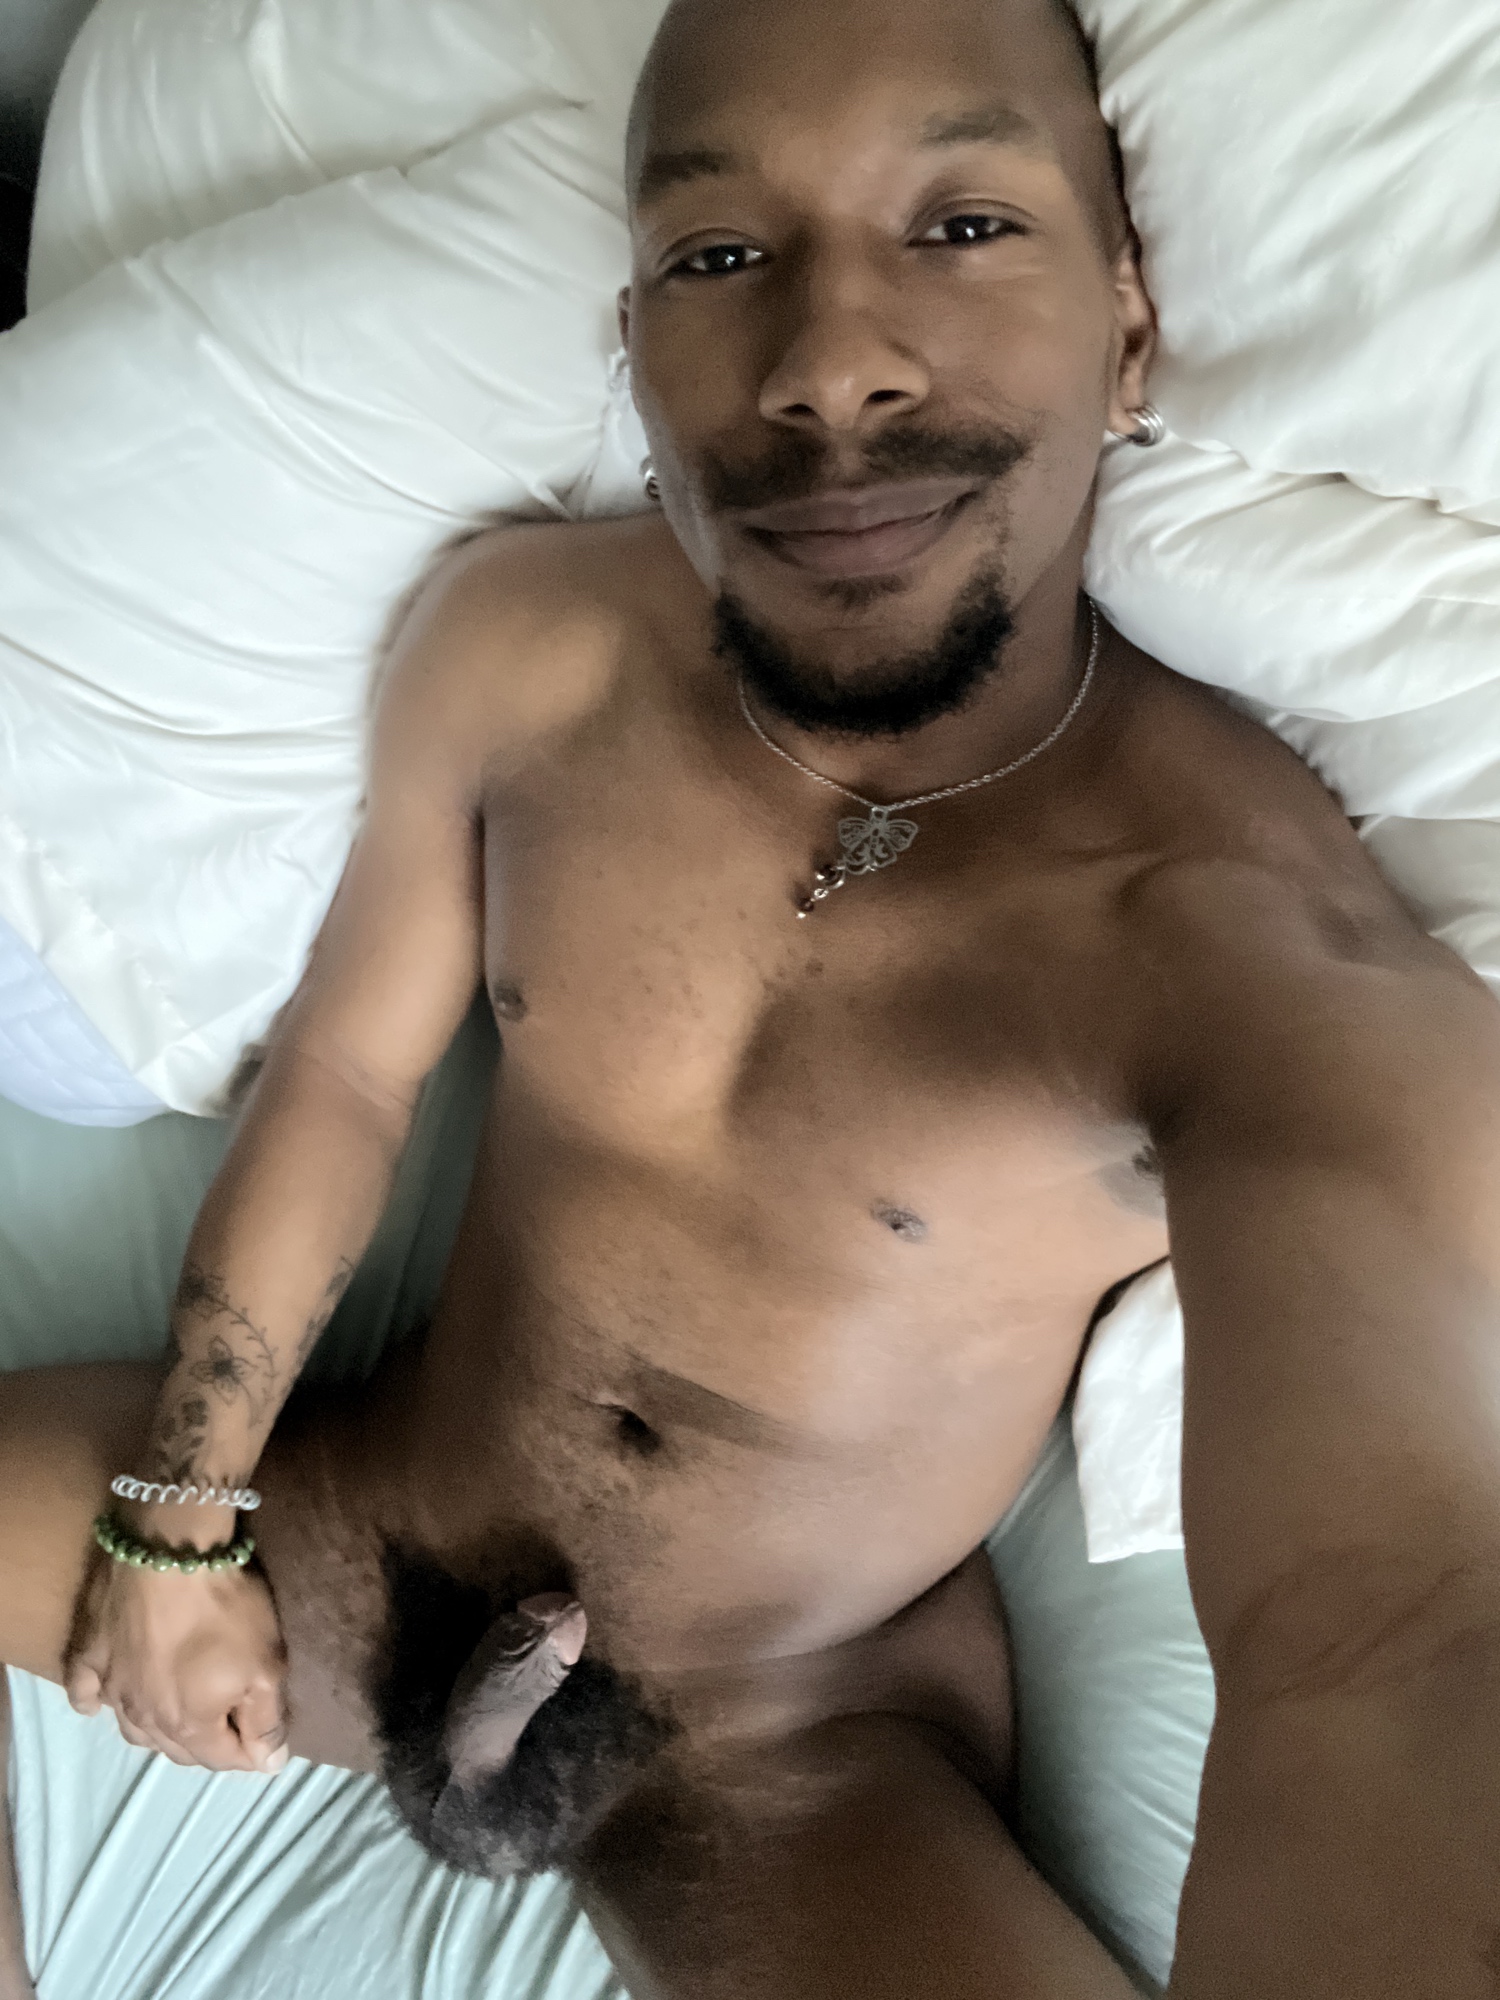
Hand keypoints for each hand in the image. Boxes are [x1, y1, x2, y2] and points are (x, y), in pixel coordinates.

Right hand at [65, 1545, 288, 1772]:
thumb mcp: (267, 1664)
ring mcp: (111, 1687)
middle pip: (179, 1749)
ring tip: (177, 1716)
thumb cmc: (224, 1609)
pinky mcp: (87, 1655)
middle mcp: (144, 1718)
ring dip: (158, 1731)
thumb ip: (267, 1720)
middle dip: (208, 1743)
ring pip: (134, 1730)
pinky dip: (93, 1704)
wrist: (169, 1551)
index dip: (249, 1750)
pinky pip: (83, 1693)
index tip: (265, 1737)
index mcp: (189, 1725)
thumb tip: (269, 1765)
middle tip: (228, 1721)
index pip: (222, 1758)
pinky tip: (99, 1704)